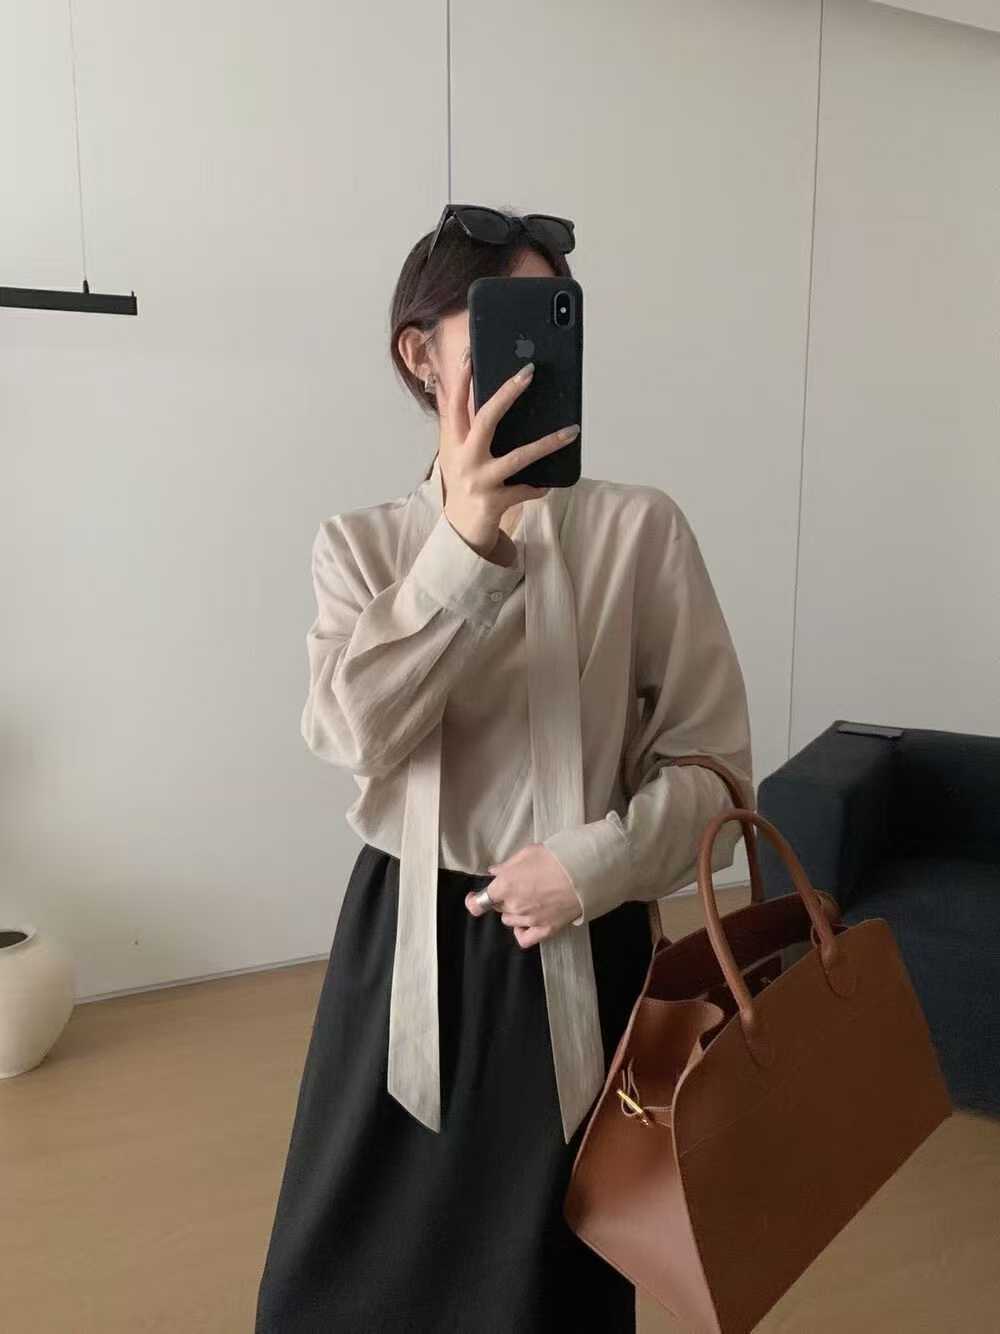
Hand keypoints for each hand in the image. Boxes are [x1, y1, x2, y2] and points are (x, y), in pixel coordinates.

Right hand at [437, 355, 580, 557]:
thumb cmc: (464, 485)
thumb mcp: (457, 455)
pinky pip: (525, 490)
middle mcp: (464, 459)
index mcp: (454, 444)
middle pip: (485, 419)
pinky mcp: (494, 503)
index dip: (459, 379)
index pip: (454, 405)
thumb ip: (464, 427)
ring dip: (547, 443)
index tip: (470, 355)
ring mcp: (479, 481)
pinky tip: (549, 484)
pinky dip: (538, 487)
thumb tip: (477, 393)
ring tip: (571, 431)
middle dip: (507, 394)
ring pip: (517, 457)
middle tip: (528, 372)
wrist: (460, 532)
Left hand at [464, 843, 582, 947]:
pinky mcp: (545, 929)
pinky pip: (524, 938)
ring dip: (514, 912)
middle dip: (503, 898)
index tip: (473, 898)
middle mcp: (514, 905)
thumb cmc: (556, 858)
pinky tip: (526, 923)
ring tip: (529, 899)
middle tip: (518, 886)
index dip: (473, 900)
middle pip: (498, 908)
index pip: (479, 901)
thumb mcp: (528, 853)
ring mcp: (529, 920)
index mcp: (506, 885)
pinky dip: (522, 932)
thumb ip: (508, 865)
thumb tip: (495, 872)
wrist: (584, 872)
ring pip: (510, 921)